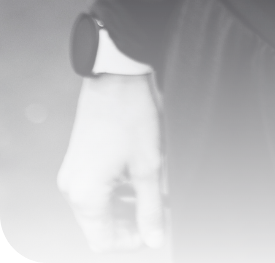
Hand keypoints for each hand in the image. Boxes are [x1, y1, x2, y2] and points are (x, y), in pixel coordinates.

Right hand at [57, 74, 166, 251]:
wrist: (117, 76)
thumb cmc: (132, 116)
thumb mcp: (148, 167)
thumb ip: (151, 208)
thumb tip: (155, 238)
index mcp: (84, 195)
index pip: (103, 241)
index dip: (131, 241)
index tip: (155, 230)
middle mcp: (72, 188)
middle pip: (99, 225)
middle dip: (130, 223)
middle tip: (158, 212)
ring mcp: (73, 172)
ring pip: (99, 207)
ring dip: (125, 206)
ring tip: (154, 192)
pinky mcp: (79, 159)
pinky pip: (96, 188)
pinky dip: (117, 189)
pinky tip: (140, 177)